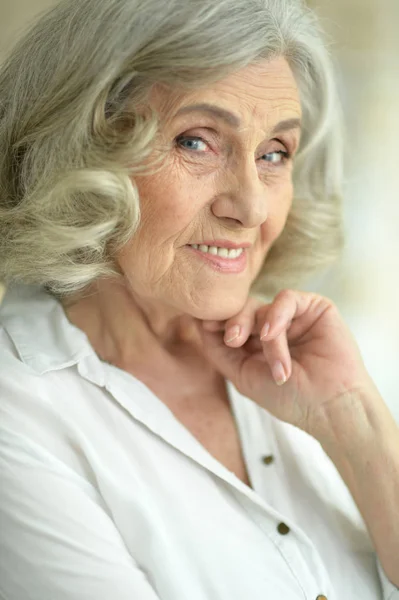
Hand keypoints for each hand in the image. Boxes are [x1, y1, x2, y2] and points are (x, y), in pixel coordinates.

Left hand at [196, 289, 373, 437]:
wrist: (329, 408)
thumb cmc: (289, 398)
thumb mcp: (242, 375)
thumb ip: (218, 349)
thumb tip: (198, 321)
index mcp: (255, 343)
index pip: (229, 321)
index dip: (215, 320)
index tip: (205, 325)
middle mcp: (272, 327)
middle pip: (241, 310)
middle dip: (232, 322)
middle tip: (232, 340)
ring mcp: (293, 317)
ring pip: (262, 306)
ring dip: (262, 335)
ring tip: (275, 367)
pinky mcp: (314, 308)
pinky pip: (285, 298)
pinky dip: (276, 316)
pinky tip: (273, 335)